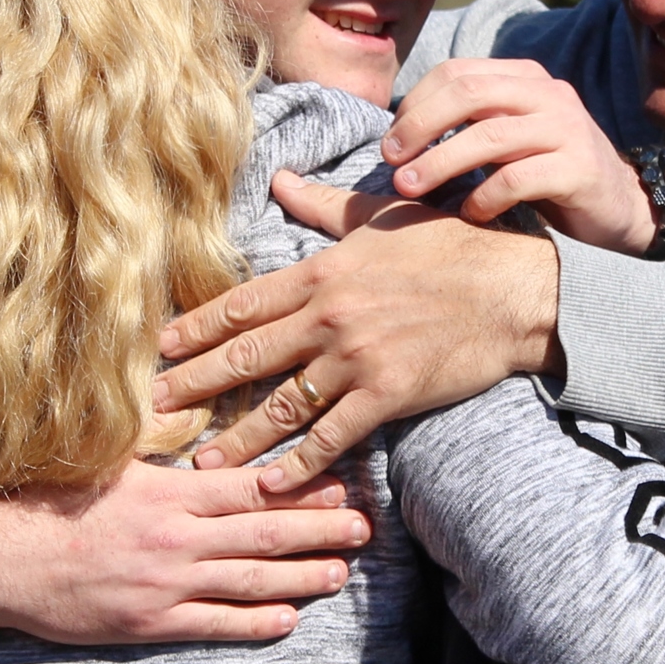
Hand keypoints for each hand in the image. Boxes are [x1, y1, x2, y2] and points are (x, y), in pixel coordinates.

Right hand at [0, 458, 372, 648]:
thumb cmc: (49, 503)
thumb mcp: (107, 464)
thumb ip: (158, 456)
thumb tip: (203, 434)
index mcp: (166, 492)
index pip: (250, 488)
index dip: (300, 488)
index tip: (340, 483)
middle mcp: (174, 538)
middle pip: (263, 534)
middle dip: (319, 531)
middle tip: (363, 529)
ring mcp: (164, 584)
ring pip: (249, 580)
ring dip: (300, 577)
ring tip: (340, 573)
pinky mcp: (149, 623)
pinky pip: (214, 624)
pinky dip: (254, 622)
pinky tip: (287, 619)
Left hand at [153, 171, 562, 488]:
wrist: (514, 288)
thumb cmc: (450, 246)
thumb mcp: (380, 217)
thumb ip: (321, 206)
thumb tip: (280, 180)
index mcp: (320, 272)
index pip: (241, 305)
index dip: (193, 329)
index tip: (156, 349)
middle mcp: (328, 316)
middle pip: (244, 357)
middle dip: (192, 384)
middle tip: (150, 408)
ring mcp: (356, 358)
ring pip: (280, 405)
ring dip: (235, 438)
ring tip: (200, 461)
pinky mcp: (388, 394)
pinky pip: (332, 436)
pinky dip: (298, 464)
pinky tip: (269, 483)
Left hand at [386, 58, 658, 252]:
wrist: (619, 209)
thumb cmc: (547, 176)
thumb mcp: (506, 141)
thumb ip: (468, 127)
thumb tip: (398, 139)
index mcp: (524, 78)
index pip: (457, 73)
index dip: (416, 104)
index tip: (391, 143)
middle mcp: (548, 94)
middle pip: (469, 93)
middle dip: (420, 126)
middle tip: (390, 160)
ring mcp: (567, 129)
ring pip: (489, 136)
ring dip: (439, 163)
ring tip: (408, 189)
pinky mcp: (579, 169)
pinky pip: (517, 179)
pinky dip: (484, 198)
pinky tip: (470, 215)